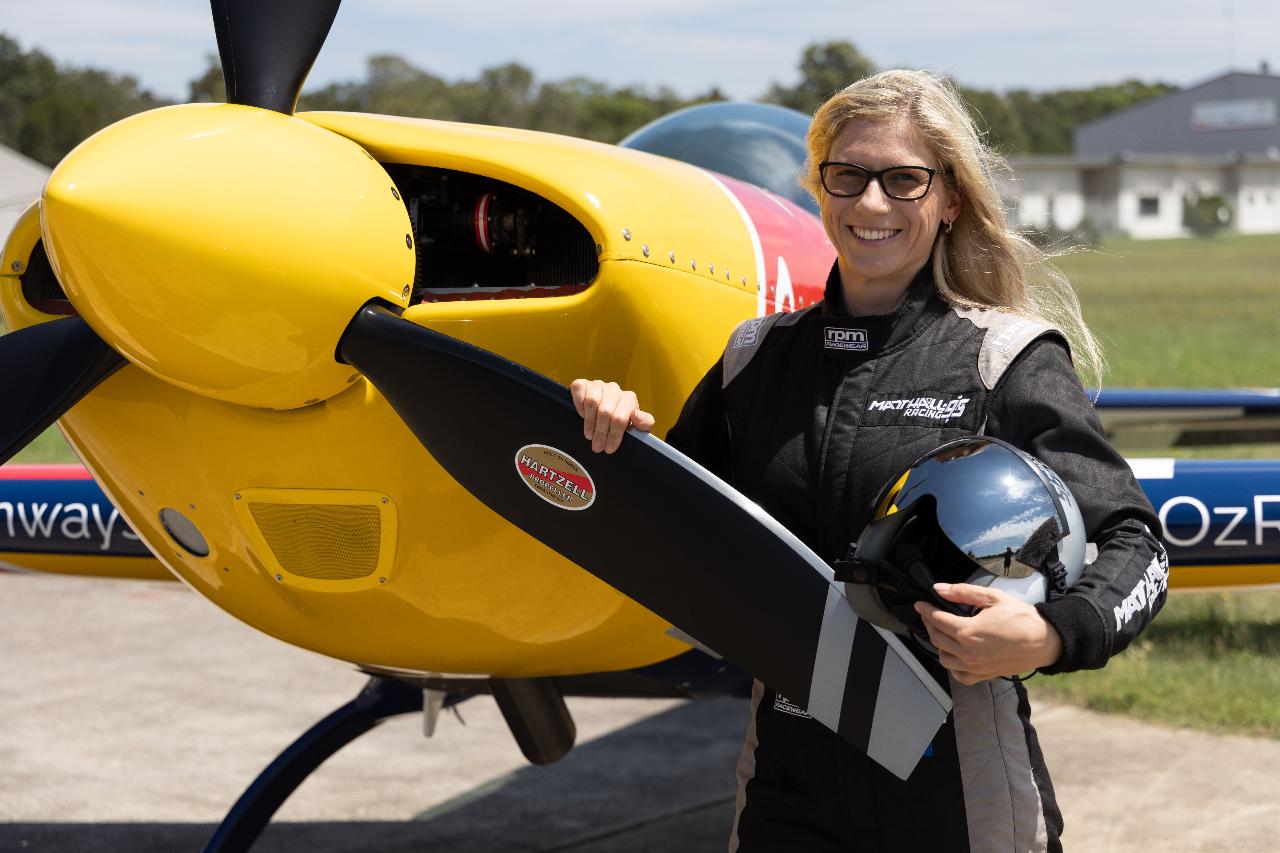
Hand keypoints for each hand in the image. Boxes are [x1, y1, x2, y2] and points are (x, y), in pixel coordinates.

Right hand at [569, 379, 655, 453]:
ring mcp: (598, 385)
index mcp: (629, 398)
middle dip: (601, 432)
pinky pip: (579, 390)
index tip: (609, 449)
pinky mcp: (583, 383)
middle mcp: (614, 389)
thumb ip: (644, 423)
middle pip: (605, 412)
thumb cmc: (622, 422)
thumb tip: (637, 417)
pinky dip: (579, 405)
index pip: (620, 418)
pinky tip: (582, 416)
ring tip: (589, 435)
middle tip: (597, 447)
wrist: (607, 413)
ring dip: (590, 422)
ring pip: (592, 402)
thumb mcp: (637, 426)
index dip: (614, 435)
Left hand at [913, 583, 1062, 685]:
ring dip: (939, 644)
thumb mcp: (992, 598)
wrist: (1045, 641)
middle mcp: (968, 653)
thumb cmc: (1022, 619)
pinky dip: (952, 665)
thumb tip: (940, 589)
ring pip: (944, 658)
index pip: (937, 620)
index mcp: (969, 632)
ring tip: (942, 632)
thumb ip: (962, 592)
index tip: (921, 604)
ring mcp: (975, 667)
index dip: (926, 610)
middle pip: (937, 638)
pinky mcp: (984, 675)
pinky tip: (955, 654)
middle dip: (930, 624)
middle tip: (931, 614)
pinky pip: (959, 675)